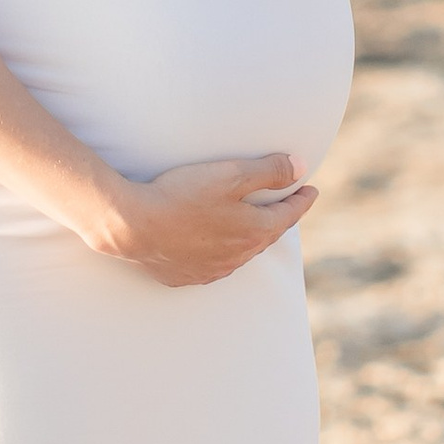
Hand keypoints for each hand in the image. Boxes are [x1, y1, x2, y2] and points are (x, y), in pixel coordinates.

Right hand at [88, 152, 314, 287]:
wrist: (132, 226)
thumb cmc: (182, 195)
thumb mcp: (230, 174)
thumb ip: (269, 170)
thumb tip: (300, 167)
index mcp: (254, 232)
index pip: (289, 214)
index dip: (302, 200)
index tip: (311, 190)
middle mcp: (238, 257)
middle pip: (266, 236)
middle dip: (278, 219)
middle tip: (285, 206)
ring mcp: (212, 270)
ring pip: (241, 253)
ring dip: (249, 238)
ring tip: (251, 225)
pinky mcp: (187, 276)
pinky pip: (214, 264)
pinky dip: (221, 252)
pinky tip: (214, 245)